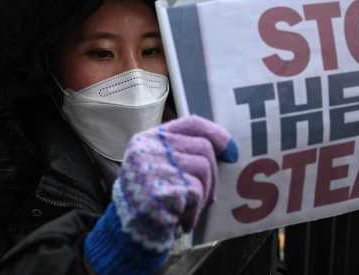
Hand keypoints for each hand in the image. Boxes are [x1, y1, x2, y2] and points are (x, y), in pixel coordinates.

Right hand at [84, 115, 237, 274]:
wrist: (127, 236)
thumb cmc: (151, 202)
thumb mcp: (160, 169)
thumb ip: (182, 153)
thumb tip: (227, 148)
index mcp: (148, 139)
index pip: (190, 123)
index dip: (217, 134)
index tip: (231, 151)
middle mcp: (147, 148)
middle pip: (203, 147)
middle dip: (213, 175)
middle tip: (206, 198)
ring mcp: (150, 167)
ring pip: (203, 168)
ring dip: (204, 195)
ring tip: (188, 209)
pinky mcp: (157, 189)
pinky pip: (195, 192)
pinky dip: (194, 211)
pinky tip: (180, 220)